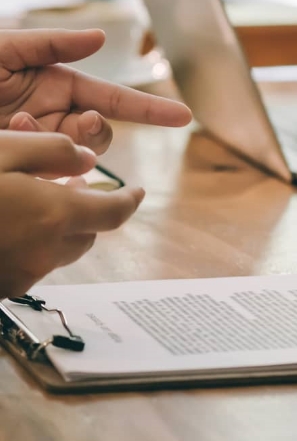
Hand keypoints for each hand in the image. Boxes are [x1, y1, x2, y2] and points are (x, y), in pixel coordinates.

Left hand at [0, 28, 191, 153]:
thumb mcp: (3, 48)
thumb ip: (50, 43)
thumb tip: (102, 38)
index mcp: (57, 86)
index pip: (115, 100)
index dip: (151, 109)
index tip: (184, 116)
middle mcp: (55, 118)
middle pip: (101, 135)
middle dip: (94, 131)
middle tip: (74, 124)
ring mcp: (39, 145)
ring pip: (79, 160)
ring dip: (61, 147)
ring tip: (16, 126)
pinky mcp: (24, 167)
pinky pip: (51, 177)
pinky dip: (43, 168)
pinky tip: (18, 148)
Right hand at [0, 131, 144, 298]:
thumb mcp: (2, 150)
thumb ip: (52, 150)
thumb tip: (89, 158)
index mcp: (54, 215)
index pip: (114, 213)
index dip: (130, 200)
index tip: (138, 191)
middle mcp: (44, 253)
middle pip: (87, 234)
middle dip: (89, 211)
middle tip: (74, 186)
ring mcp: (20, 277)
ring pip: (58, 253)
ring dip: (60, 230)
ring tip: (38, 204)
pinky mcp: (2, 290)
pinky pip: (29, 267)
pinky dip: (31, 246)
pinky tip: (9, 226)